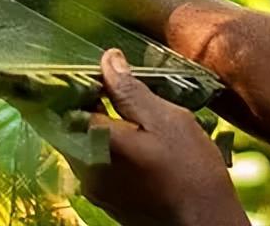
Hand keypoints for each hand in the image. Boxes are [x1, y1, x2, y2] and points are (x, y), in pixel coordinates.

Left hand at [64, 50, 247, 225]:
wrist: (206, 225)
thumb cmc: (191, 173)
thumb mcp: (165, 120)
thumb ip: (129, 90)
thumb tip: (108, 60)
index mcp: (94, 142)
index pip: (63, 101)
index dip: (72, 79)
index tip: (89, 66)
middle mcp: (84, 166)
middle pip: (65, 122)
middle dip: (79, 99)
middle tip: (103, 82)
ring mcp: (93, 186)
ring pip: (78, 141)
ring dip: (91, 121)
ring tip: (118, 105)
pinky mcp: (105, 198)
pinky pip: (91, 160)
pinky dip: (101, 142)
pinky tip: (126, 135)